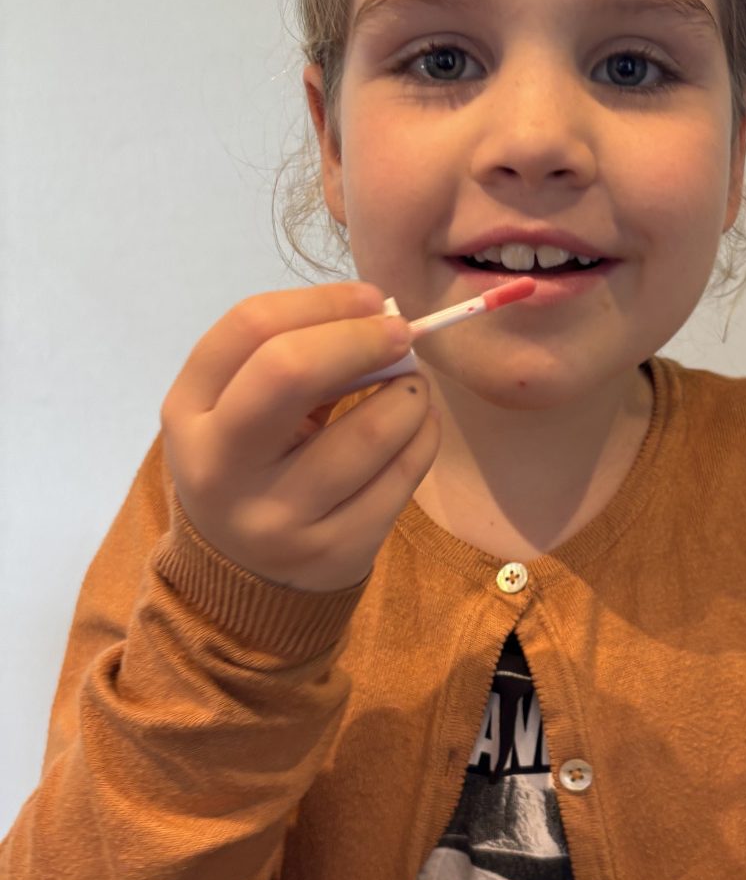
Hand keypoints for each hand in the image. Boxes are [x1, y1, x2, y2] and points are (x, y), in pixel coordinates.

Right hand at [160, 280, 439, 591]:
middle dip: (361, 339)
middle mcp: (222, 467)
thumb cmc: (250, 468)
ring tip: (414, 388)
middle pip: (290, 371)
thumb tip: (377, 319)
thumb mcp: (238, 415)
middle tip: (402, 332)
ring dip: (410, 395)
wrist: (244, 579)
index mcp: (187, 413)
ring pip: (366, 434)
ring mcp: (278, 517)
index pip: (249, 328)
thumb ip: (290, 364)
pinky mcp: (334, 552)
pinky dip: (424, 437)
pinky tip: (420, 425)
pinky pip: (400, 479)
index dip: (322, 301)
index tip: (371, 299)